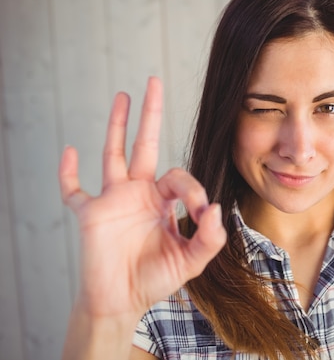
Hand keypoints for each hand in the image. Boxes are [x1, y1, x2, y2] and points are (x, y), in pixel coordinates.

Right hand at [59, 77, 225, 318]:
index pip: (180, 176)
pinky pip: (74, 190)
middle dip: (151, 114)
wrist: (123, 302)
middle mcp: (139, 193)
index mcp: (164, 201)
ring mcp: (113, 200)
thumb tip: (215, 208)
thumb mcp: (192, 262)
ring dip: (116, 125)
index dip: (194, 190)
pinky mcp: (89, 214)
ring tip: (123, 95)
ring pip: (114, 154)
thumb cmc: (156, 279)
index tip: (200, 212)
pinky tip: (70, 151)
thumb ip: (210, 238)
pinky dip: (68, 173)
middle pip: (145, 144)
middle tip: (154, 81)